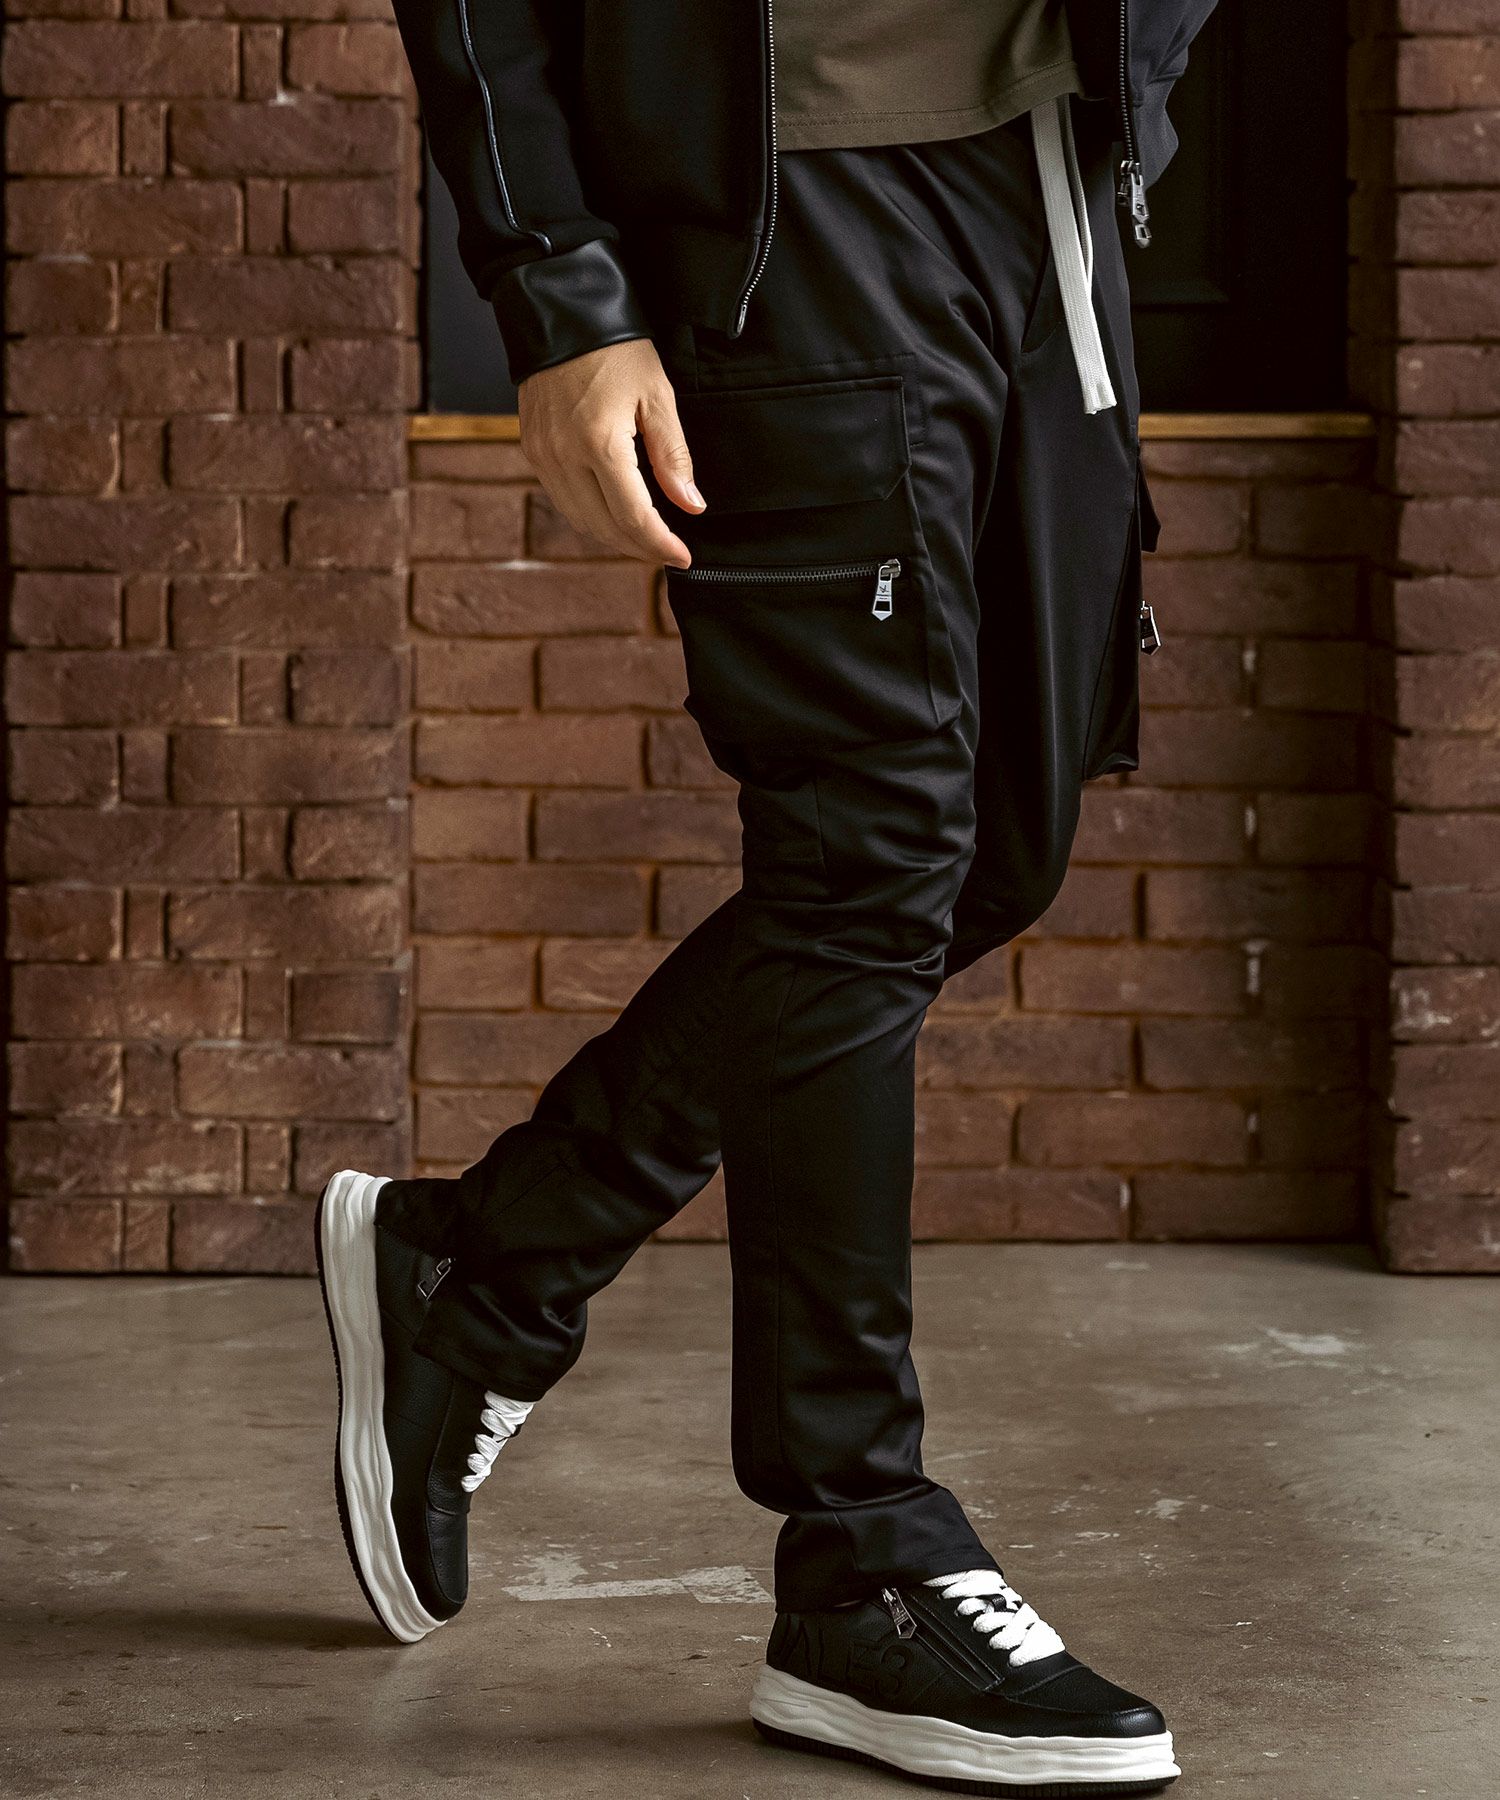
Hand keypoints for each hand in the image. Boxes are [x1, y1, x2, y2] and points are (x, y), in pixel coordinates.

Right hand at [518, 339, 703, 566]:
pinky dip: (590, 514)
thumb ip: (673, 455)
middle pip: (605, 528)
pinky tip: (613, 511)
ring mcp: (543, 456)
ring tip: (644, 536)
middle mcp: (564, 457)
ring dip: (613, 536)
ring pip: (580, 521)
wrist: (560, 312)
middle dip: (639, 547)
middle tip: (668, 550)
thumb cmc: (615, 347)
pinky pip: (563, 500)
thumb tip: (691, 504)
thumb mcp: (657, 395)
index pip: (633, 518)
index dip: (660, 544)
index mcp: (599, 443)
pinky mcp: (533, 450)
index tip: (683, 556)